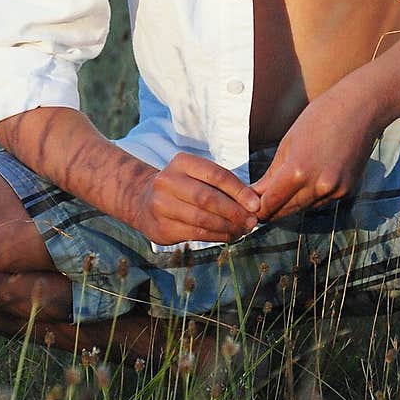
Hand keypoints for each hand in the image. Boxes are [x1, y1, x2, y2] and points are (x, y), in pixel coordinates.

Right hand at [126, 152, 261, 245]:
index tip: (255, 205)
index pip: (216, 175)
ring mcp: (161, 205)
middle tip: (251, 221)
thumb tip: (253, 204)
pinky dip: (217, 236)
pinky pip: (195, 234)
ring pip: (202, 219)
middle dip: (234, 212)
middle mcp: (167, 181)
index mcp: (181, 163)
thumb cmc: (183, 187)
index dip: (239, 191)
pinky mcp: (161, 227)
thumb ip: (222, 185)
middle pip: (208, 198)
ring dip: (227, 227)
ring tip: (243, 230)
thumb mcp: (197, 176)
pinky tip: (229, 236)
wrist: (144, 202)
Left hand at [251, 79, 380, 222]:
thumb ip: (272, 174)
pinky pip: (321, 201)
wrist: (360, 109)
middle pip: (286, 211)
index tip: (248, 207)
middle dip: (271, 209)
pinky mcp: (346, 191)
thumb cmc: (320, 117)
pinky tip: (309, 180)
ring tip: (283, 189)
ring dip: (291, 203)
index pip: (270, 204)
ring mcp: (335, 190)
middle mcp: (318, 186)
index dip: (257, 209)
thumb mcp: (288, 143)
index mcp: (298, 171)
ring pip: (303, 208)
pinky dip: (311, 196)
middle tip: (258, 205)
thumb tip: (257, 195)